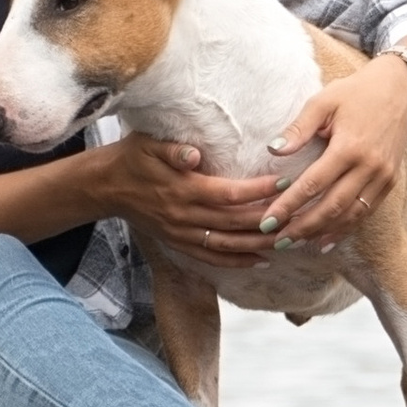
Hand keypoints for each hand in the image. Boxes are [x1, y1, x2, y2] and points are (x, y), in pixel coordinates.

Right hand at [96, 135, 279, 265]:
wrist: (107, 187)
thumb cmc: (133, 158)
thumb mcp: (149, 145)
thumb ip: (173, 150)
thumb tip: (194, 156)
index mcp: (184, 189)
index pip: (230, 193)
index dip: (260, 190)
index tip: (286, 182)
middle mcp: (186, 216)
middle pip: (236, 223)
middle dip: (270, 219)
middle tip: (299, 214)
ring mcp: (183, 234)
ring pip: (229, 245)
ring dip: (260, 244)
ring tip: (289, 239)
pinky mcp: (179, 244)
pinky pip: (212, 258)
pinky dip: (238, 261)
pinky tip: (261, 259)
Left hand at [259, 53, 406, 248]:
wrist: (400, 89)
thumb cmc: (356, 92)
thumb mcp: (324, 101)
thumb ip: (299, 128)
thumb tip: (274, 150)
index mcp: (350, 146)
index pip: (313, 183)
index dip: (289, 205)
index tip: (268, 220)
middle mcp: (369, 166)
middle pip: (332, 206)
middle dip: (303, 226)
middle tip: (278, 239)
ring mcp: (383, 177)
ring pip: (351, 215)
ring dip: (323, 232)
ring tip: (297, 242)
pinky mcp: (390, 181)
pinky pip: (366, 212)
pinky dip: (345, 228)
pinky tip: (325, 239)